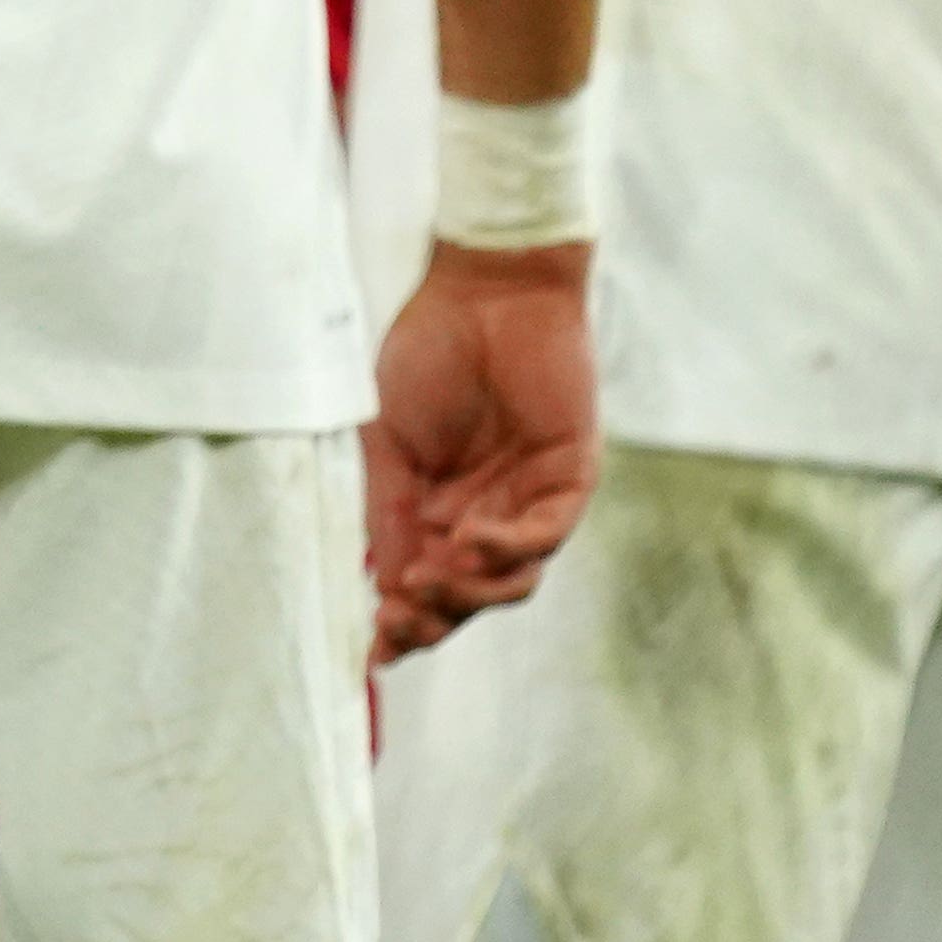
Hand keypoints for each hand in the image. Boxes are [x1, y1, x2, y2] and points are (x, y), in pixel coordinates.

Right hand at [365, 237, 596, 658]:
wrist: (482, 290)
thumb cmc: (427, 354)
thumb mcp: (385, 442)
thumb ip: (386, 512)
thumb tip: (380, 585)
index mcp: (437, 509)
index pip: (424, 585)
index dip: (403, 623)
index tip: (372, 651)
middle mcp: (485, 514)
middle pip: (468, 597)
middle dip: (433, 618)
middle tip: (398, 621)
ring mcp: (529, 501)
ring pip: (511, 582)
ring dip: (468, 592)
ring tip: (427, 578)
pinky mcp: (569, 479)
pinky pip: (545, 536)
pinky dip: (508, 548)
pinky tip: (472, 540)